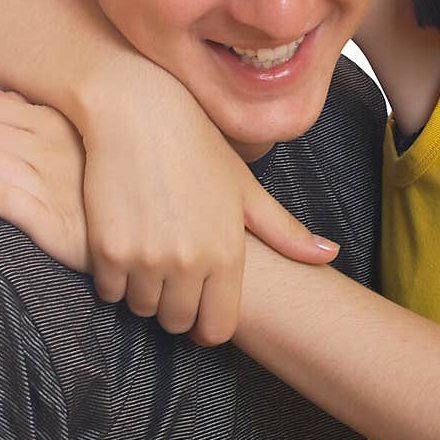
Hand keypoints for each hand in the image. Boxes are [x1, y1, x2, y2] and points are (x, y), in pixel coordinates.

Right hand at [77, 83, 340, 345]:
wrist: (139, 110)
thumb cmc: (197, 146)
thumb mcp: (245, 188)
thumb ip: (284, 230)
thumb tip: (330, 253)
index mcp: (228, 252)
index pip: (217, 328)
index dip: (207, 323)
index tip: (198, 306)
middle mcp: (190, 262)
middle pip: (177, 323)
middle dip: (175, 307)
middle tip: (171, 274)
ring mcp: (147, 258)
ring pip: (142, 309)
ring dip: (143, 291)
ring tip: (149, 253)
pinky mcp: (109, 250)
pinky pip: (109, 291)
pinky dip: (114, 277)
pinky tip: (124, 244)